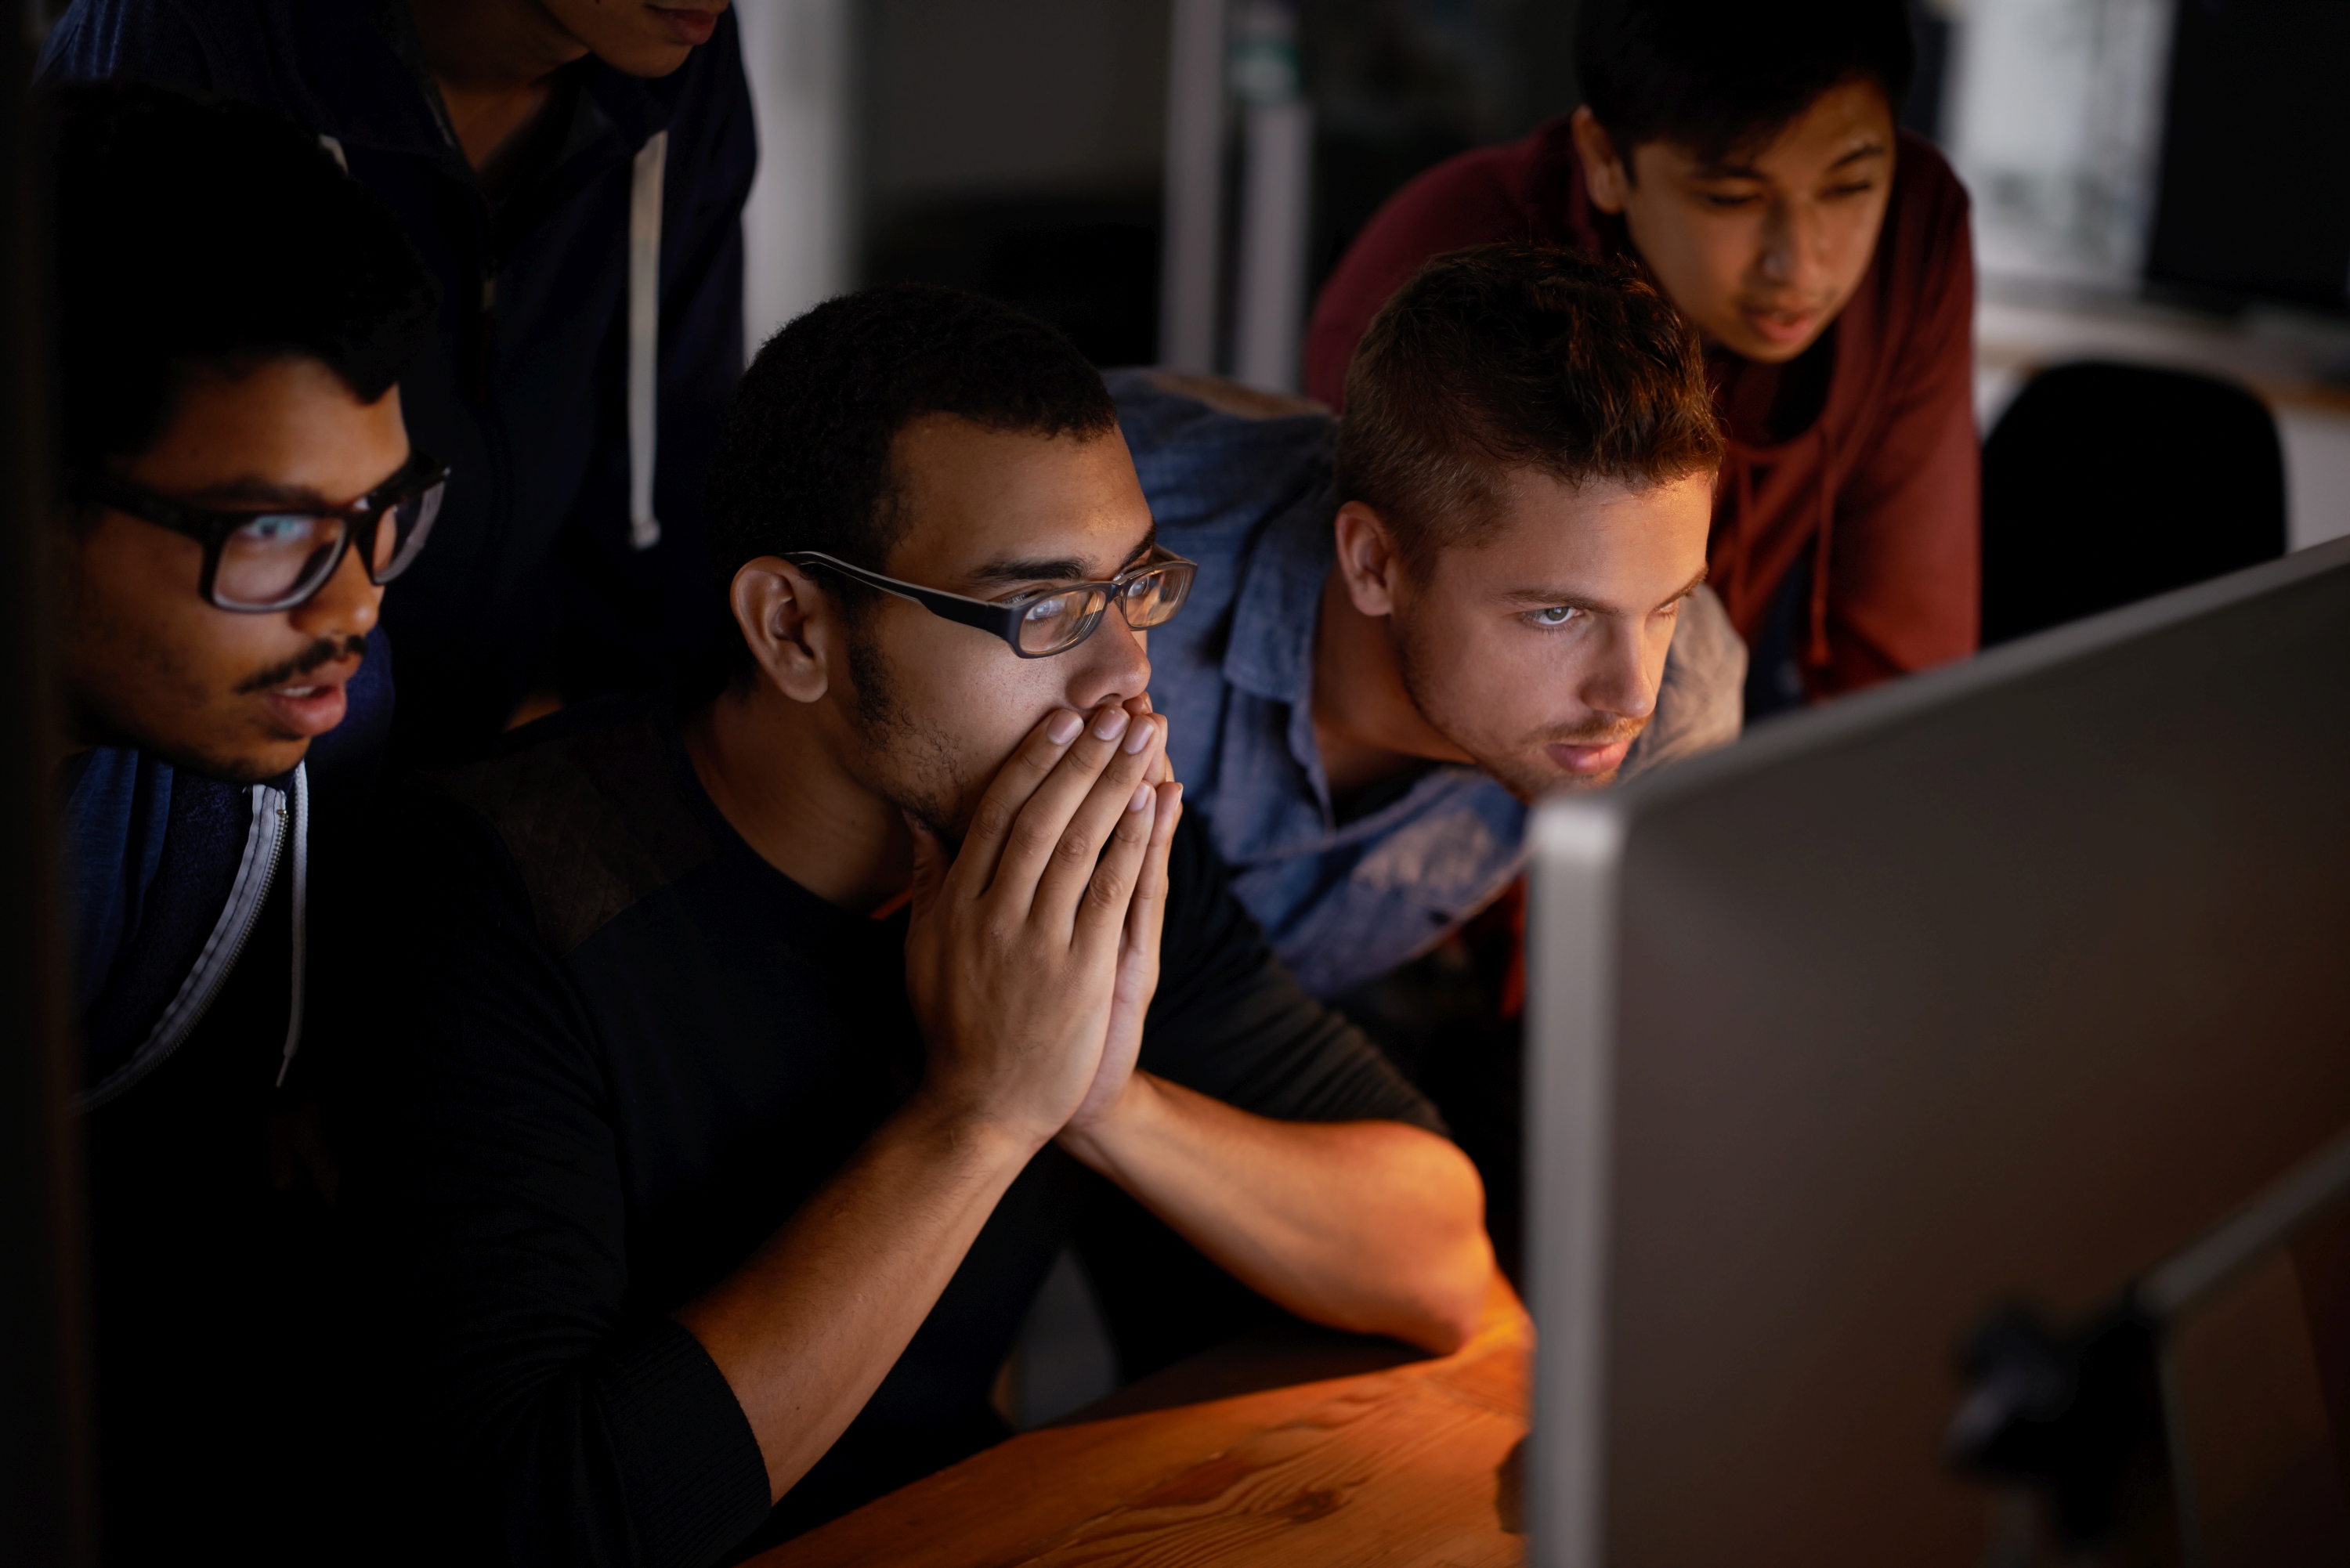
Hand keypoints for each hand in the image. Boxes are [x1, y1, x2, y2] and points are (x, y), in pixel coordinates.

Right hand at [901, 700, 1171, 1150]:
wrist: (980, 1107)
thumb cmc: (953, 1025)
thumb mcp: (924, 948)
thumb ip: (927, 879)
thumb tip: (916, 817)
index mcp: (956, 902)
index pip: (998, 813)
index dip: (1034, 761)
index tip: (1063, 719)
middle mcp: (994, 912)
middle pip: (1044, 815)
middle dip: (1084, 756)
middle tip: (1115, 709)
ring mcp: (1038, 940)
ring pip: (1081, 842)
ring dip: (1117, 782)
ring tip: (1145, 734)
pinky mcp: (1080, 969)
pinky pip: (1111, 890)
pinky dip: (1135, 841)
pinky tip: (1156, 802)